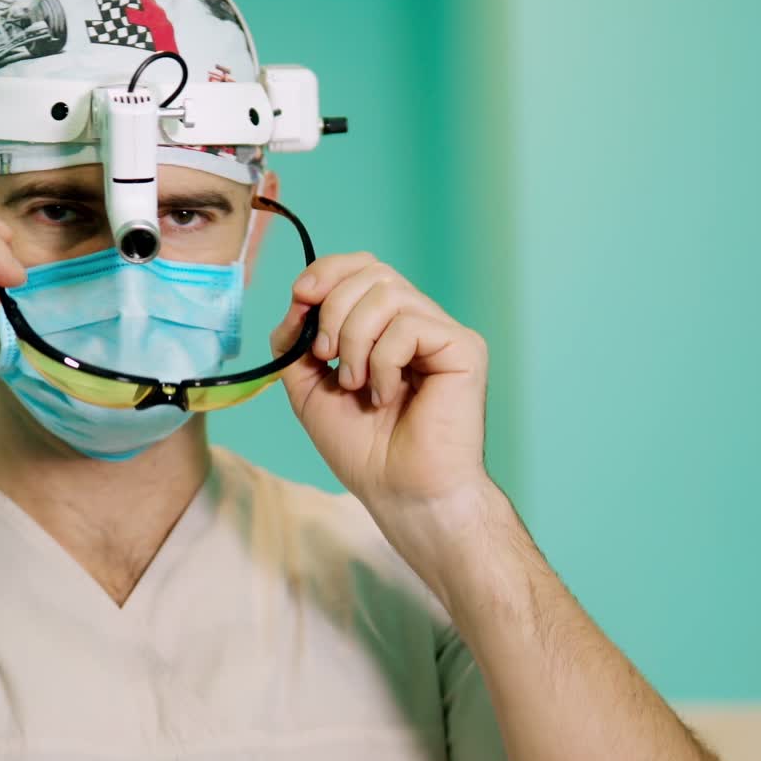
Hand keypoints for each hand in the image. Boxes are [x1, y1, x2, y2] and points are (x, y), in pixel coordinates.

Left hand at [269, 252, 490, 519]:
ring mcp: (442, 333)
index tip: (299, 299)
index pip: (361, 268)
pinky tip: (386, 396)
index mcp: (385, 327)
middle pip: (372, 271)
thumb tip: (297, 300)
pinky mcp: (464, 348)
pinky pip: (409, 325)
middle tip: (325, 357)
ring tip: (356, 385)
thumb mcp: (310, 390)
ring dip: (354, 339)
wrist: (400, 493)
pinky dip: (383, 362)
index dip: (327, 272)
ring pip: (388, 292)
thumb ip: (296, 343)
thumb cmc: (364, 451)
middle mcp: (417, 322)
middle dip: (333, 308)